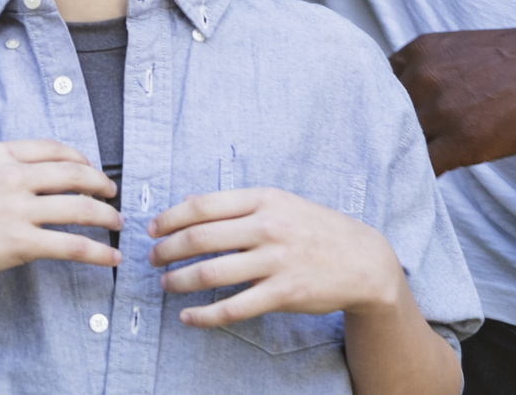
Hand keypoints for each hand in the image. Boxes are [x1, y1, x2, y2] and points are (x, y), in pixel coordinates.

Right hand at [0, 140, 120, 296]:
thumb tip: (27, 173)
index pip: (53, 148)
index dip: (80, 157)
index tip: (90, 168)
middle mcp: (12, 176)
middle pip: (74, 173)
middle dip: (101, 183)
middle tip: (112, 193)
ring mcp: (18, 209)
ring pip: (80, 208)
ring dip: (107, 216)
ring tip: (118, 224)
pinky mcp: (22, 243)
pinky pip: (72, 245)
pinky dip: (98, 251)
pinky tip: (110, 256)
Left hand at [150, 188, 406, 325]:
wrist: (364, 260)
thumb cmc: (316, 228)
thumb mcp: (280, 203)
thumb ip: (237, 204)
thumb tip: (188, 202)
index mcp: (263, 199)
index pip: (203, 205)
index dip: (170, 217)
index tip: (152, 228)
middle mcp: (267, 227)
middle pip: (200, 238)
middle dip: (167, 250)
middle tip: (152, 259)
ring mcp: (276, 261)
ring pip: (211, 272)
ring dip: (179, 280)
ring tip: (166, 284)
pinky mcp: (284, 294)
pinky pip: (234, 307)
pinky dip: (204, 315)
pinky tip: (188, 316)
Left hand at [390, 15, 515, 174]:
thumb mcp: (459, 51)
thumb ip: (428, 73)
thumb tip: (409, 105)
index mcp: (418, 52)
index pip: (374, 84)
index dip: (374, 109)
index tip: (372, 127)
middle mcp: (421, 76)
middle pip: (381, 116)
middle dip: (380, 137)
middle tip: (376, 160)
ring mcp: (440, 109)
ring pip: (400, 144)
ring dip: (399, 162)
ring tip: (397, 177)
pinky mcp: (463, 140)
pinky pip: (425, 167)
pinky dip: (420, 180)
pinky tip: (421, 189)